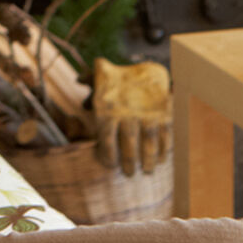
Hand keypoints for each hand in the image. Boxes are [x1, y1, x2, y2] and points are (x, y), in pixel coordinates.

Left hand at [91, 59, 171, 176]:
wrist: (151, 68)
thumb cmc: (121, 78)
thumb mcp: (103, 75)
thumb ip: (90, 82)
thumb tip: (78, 80)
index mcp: (109, 108)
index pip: (106, 138)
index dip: (108, 154)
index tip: (111, 165)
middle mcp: (128, 113)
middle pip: (128, 143)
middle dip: (129, 161)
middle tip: (129, 174)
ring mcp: (147, 114)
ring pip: (148, 142)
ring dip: (148, 159)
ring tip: (146, 171)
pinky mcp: (164, 114)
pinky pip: (165, 135)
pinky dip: (164, 149)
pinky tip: (162, 159)